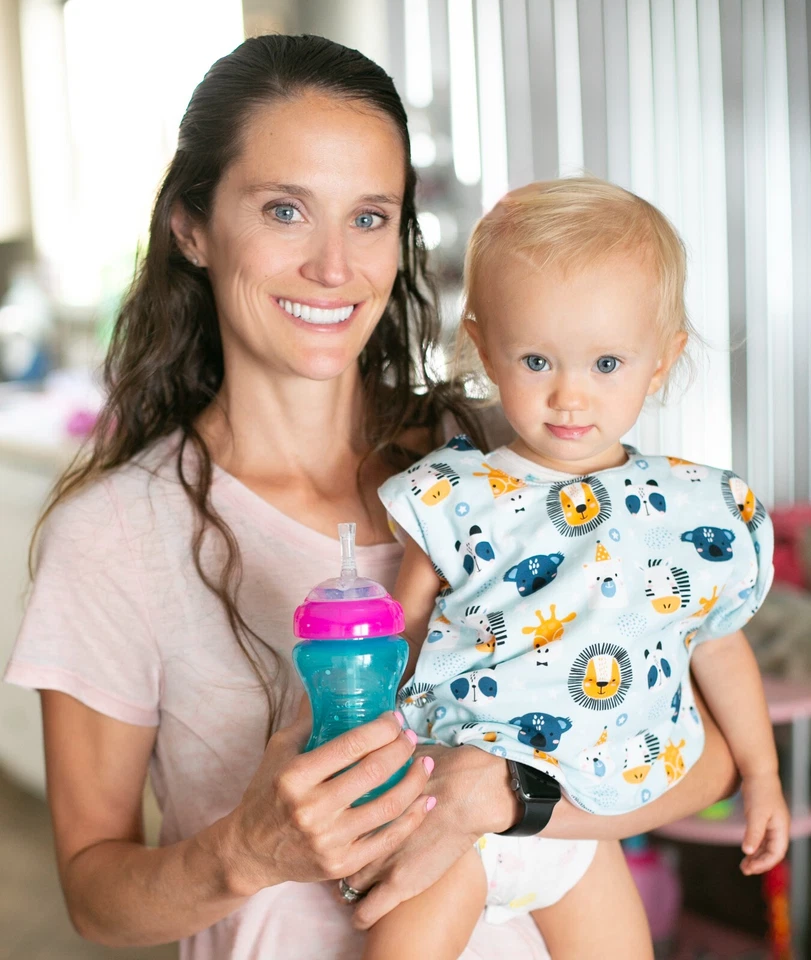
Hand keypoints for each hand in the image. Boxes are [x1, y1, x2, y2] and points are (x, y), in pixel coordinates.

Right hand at [220, 700, 434, 896]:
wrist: (249, 851)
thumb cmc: (266, 793)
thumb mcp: (278, 751)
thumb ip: (306, 720)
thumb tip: (329, 684)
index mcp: (295, 776)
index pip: (350, 746)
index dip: (381, 729)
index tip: (394, 718)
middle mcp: (311, 810)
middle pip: (374, 773)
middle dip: (401, 749)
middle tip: (410, 737)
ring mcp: (328, 841)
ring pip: (388, 806)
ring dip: (415, 781)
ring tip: (424, 764)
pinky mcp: (341, 865)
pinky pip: (387, 840)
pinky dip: (412, 819)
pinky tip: (425, 801)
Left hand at [342, 744, 517, 928]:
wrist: (469, 791)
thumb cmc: (439, 767)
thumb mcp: (399, 757)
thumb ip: (380, 761)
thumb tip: (371, 749)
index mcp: (355, 800)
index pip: (325, 817)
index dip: (327, 823)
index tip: (332, 826)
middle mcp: (358, 831)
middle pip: (331, 851)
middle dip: (335, 853)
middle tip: (342, 854)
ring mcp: (377, 860)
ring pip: (346, 884)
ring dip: (349, 882)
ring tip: (357, 880)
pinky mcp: (398, 884)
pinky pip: (366, 912)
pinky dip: (362, 914)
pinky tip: (361, 911)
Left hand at [740, 772, 789, 874]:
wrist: (757, 771)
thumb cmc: (759, 791)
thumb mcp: (755, 813)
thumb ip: (753, 833)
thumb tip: (748, 852)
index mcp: (781, 828)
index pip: (776, 853)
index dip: (764, 863)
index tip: (750, 869)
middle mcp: (779, 828)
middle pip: (772, 852)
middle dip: (760, 863)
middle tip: (745, 870)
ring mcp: (772, 823)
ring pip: (766, 846)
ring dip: (756, 856)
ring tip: (744, 866)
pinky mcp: (764, 818)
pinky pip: (761, 838)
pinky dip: (754, 846)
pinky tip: (746, 851)